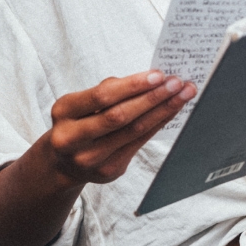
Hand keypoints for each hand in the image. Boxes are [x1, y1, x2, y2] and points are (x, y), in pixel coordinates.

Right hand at [43, 70, 196, 184]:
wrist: (64, 162)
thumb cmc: (79, 122)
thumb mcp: (82, 103)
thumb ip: (109, 90)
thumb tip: (151, 79)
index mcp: (63, 112)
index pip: (102, 96)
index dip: (133, 86)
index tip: (159, 74)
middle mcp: (72, 138)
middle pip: (120, 116)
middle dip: (153, 98)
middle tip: (177, 83)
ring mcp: (90, 158)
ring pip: (133, 131)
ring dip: (162, 110)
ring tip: (182, 95)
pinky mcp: (108, 171)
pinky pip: (139, 143)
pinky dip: (158, 124)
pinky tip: (171, 112)